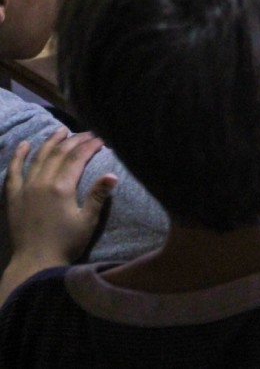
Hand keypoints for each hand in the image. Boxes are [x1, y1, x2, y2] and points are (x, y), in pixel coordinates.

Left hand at [4, 128, 116, 267]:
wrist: (35, 262)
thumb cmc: (66, 244)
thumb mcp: (87, 221)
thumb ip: (97, 196)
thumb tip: (112, 174)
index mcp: (61, 188)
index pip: (76, 159)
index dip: (89, 146)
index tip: (101, 139)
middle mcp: (41, 182)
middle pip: (58, 154)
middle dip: (74, 140)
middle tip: (87, 133)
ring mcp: (25, 188)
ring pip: (38, 157)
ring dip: (50, 141)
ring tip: (61, 130)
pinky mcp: (13, 196)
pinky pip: (14, 170)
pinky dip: (19, 155)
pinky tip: (25, 144)